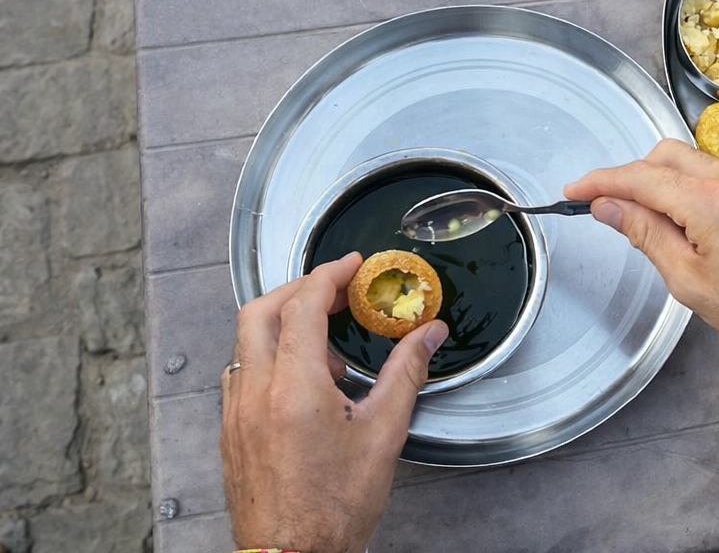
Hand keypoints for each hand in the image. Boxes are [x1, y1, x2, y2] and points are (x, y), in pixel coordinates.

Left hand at [221, 253, 448, 552]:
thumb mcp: (384, 435)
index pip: (302, 306)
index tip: (350, 267)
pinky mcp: (231, 432)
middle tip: (334, 290)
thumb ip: (406, 373)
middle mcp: (255, 394)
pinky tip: (302, 381)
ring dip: (280, 323)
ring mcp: (236, 413)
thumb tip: (428, 335)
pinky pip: (241, 373)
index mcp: (294, 390)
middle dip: (297, 290)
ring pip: (245, 342)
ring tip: (324, 342)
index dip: (328, 276)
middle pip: (260, 311)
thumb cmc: (333, 509)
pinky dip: (269, 357)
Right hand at [565, 139, 718, 364]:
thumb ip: (645, 234)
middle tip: (604, 206)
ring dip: (656, 178)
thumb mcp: (687, 280)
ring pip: (687, 159)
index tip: (574, 191)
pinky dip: (683, 184)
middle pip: (663, 155)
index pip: (640, 177)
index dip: (601, 182)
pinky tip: (675, 216)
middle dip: (629, 174)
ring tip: (638, 216)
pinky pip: (709, 173)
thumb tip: (609, 207)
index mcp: (709, 201)